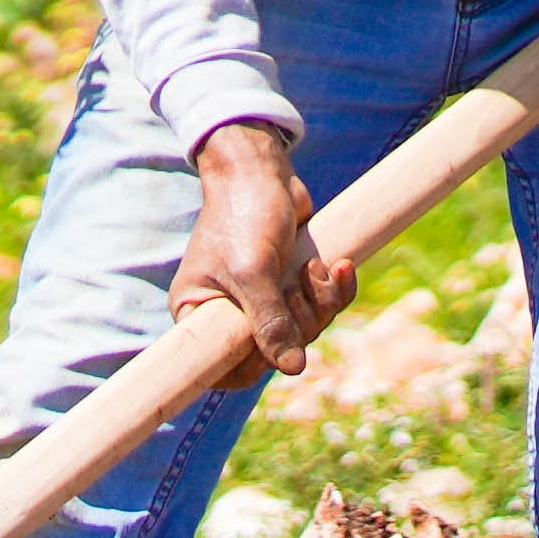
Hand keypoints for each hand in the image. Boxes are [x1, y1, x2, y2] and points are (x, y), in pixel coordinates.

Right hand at [179, 119, 341, 370]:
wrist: (262, 169)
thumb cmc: (243, 214)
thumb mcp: (254, 271)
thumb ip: (270, 322)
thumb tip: (293, 368)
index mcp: (198, 313)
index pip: (223, 367)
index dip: (254, 365)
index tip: (279, 344)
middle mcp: (227, 311)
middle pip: (274, 351)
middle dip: (300, 324)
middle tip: (298, 288)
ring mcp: (261, 298)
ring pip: (304, 330)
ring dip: (321, 303)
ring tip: (316, 267)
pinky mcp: (289, 283)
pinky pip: (321, 306)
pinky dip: (334, 290)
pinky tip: (339, 265)